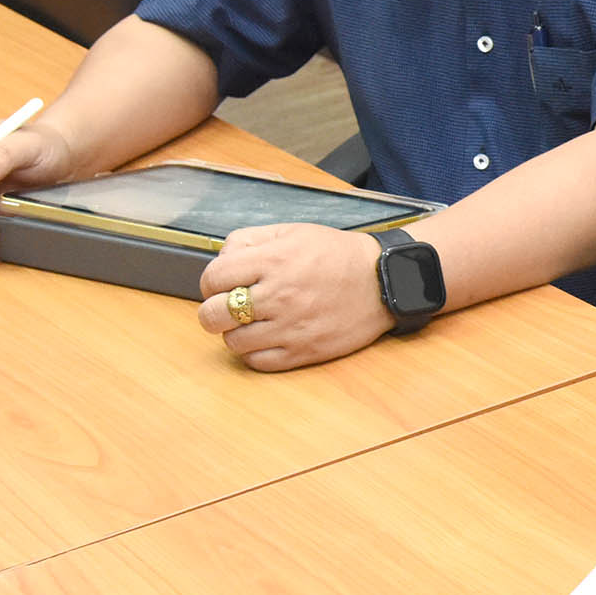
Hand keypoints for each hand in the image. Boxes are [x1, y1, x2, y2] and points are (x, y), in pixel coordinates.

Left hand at [196, 222, 391, 370]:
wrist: (384, 281)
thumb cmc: (338, 255)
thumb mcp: (294, 232)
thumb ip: (251, 239)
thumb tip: (222, 258)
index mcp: (273, 261)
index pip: (212, 278)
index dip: (211, 282)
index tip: (222, 284)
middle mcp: (278, 296)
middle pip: (213, 315)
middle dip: (213, 310)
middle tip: (228, 307)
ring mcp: (291, 327)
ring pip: (233, 342)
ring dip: (236, 332)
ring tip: (252, 323)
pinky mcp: (304, 351)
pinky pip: (258, 362)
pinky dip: (255, 352)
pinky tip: (266, 338)